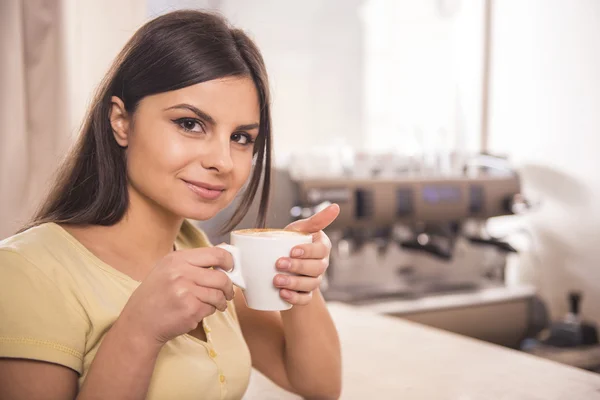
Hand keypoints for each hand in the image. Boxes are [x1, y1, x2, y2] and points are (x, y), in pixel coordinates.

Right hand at [117, 247, 234, 346]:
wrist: (139, 322)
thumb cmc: (155, 296)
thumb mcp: (167, 269)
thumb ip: (192, 263)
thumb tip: (223, 258)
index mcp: (177, 258)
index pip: (215, 253)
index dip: (228, 261)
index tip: (230, 268)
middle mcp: (181, 272)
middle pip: (221, 276)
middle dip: (229, 287)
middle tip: (228, 292)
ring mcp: (186, 290)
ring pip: (218, 294)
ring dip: (221, 301)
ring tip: (216, 304)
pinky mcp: (190, 309)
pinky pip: (211, 308)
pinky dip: (209, 311)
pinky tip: (198, 311)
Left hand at [274, 203, 339, 305]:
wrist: (280, 263)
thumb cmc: (292, 241)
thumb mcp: (301, 229)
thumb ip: (316, 220)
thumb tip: (336, 206)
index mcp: (322, 247)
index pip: (320, 250)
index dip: (308, 251)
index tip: (292, 250)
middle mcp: (321, 264)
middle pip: (316, 268)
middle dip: (297, 267)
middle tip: (279, 264)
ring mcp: (314, 280)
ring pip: (310, 284)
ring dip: (294, 283)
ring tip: (277, 280)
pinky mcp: (305, 293)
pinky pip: (304, 299)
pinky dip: (295, 298)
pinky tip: (283, 294)